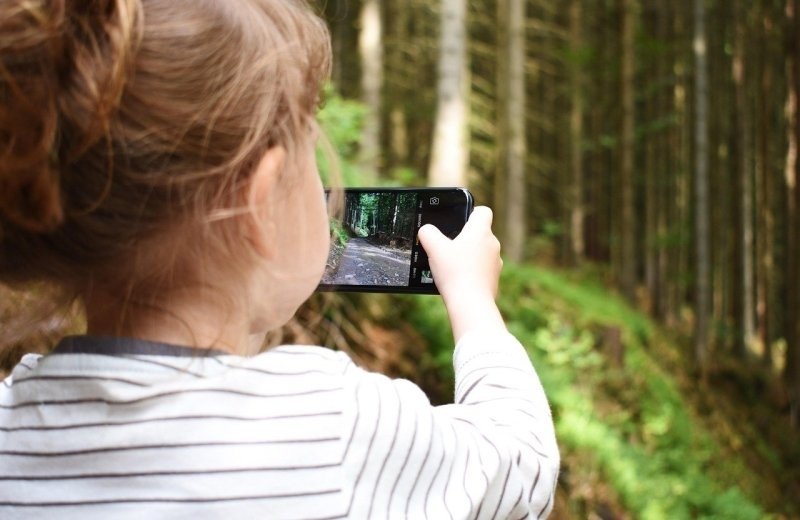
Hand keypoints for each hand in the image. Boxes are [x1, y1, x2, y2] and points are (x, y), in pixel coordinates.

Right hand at [418, 206, 505, 341]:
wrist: (470, 304)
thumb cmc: (454, 272)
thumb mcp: (433, 248)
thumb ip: (427, 233)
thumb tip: (426, 230)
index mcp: (481, 231)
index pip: (482, 211)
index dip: (471, 212)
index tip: (459, 221)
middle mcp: (493, 245)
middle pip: (480, 233)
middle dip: (465, 238)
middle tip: (448, 247)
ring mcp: (495, 263)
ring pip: (481, 253)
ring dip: (468, 256)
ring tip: (451, 266)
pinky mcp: (494, 280)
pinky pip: (481, 270)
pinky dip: (471, 272)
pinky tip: (458, 280)